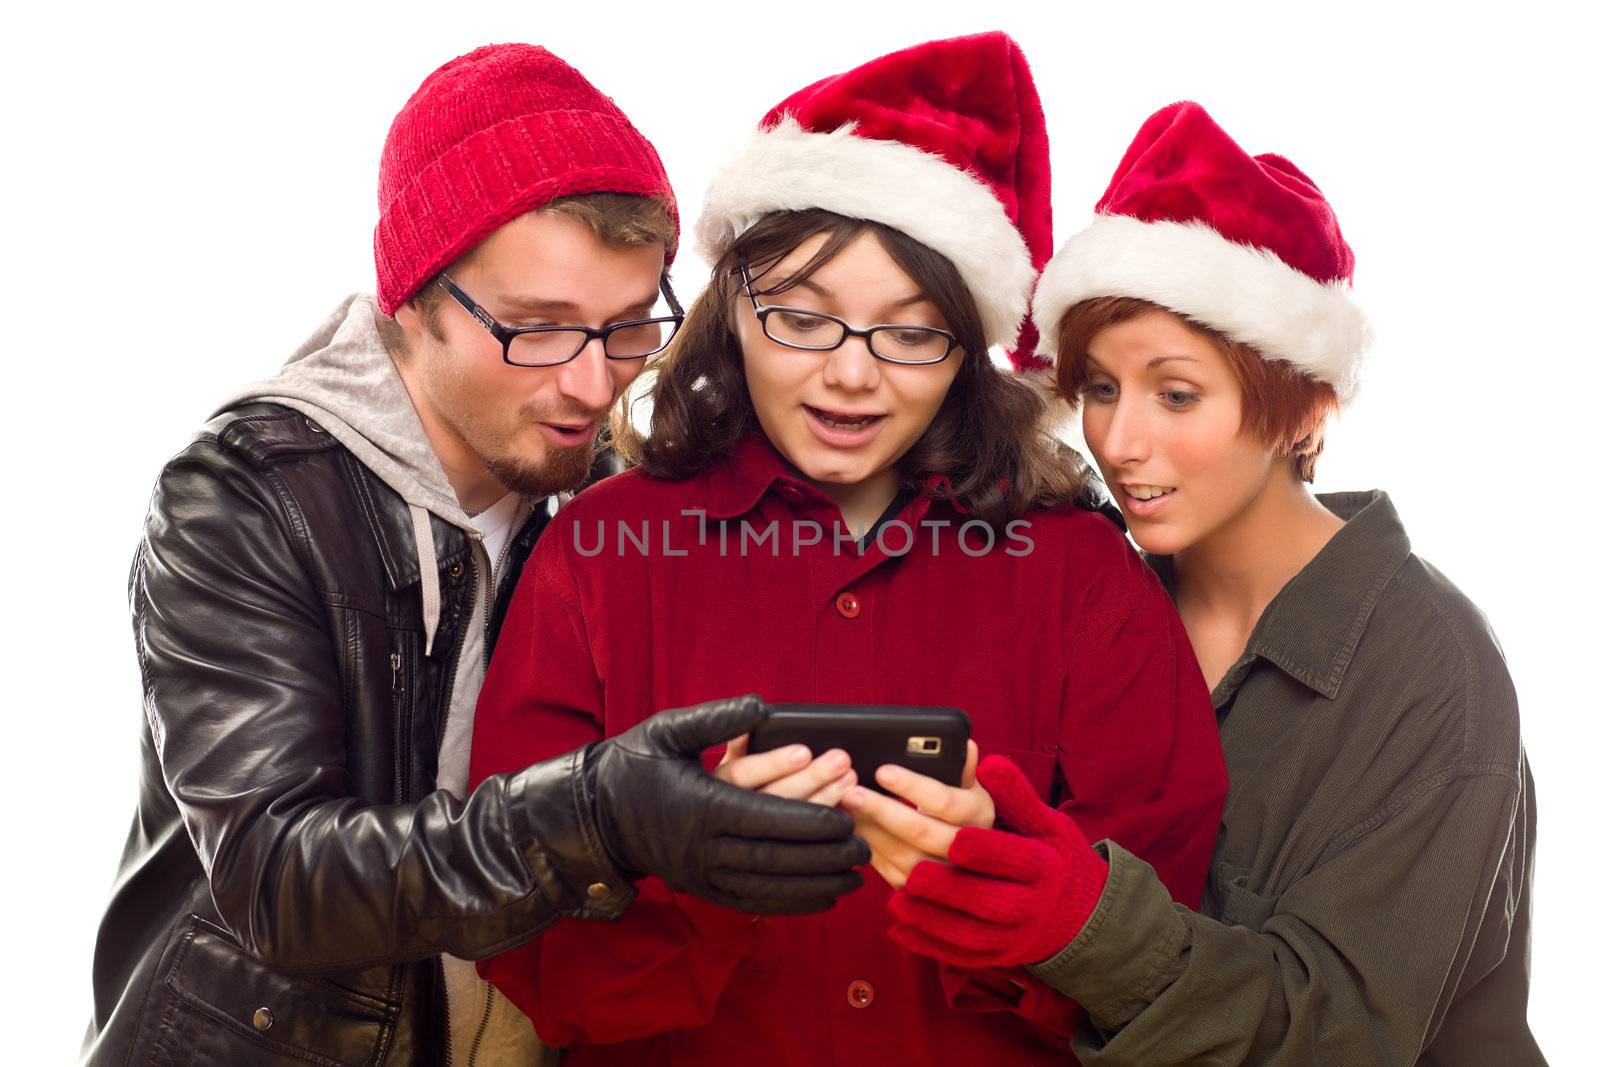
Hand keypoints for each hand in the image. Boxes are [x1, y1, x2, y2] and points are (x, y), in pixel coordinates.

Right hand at [584, 694, 868, 913]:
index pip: (767, 816)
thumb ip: (717, 718)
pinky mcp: (701, 889)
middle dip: (824, 855)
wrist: (593, 817)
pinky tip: (822, 898)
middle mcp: (702, 846)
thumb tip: (763, 706)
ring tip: (854, 877)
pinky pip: (752, 902)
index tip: (847, 820)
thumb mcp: (667, 731)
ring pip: (768, 885)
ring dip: (815, 883)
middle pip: (775, 855)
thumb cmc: (633, 765)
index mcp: (701, 804)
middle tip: (864, 848)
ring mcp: (701, 873)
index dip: (811, 821)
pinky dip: (791, 903)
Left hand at [838, 741, 993, 887]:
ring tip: (845, 807)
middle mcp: (964, 849)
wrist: (971, 860)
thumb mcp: (970, 787)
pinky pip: (889, 869)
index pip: (944, 801)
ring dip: (869, 829)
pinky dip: (867, 847)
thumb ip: (962, 768)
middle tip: (851, 792)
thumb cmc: (963, 812)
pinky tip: (851, 828)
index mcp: (978, 815)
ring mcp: (942, 875)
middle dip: (882, 810)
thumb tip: (963, 745)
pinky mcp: (918, 890)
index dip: (913, 786)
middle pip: (919, 831)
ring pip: (901, 854)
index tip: (883, 771)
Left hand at [886, 755, 1107, 966]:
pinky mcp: (991, 956)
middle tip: (866, 817)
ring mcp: (1006, 936)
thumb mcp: (1046, 822)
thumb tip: (987, 762)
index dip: (948, 820)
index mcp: (1039, 865)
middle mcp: (1024, 904)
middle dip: (912, 850)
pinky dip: (919, 934)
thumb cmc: (1053, 857)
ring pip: (949, 920)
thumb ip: (1016, 795)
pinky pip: (949, 949)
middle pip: (960, 883)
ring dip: (905, 891)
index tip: (903, 790)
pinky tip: (893, 912)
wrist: (1078, 918)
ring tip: (868, 856)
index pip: (989, 844)